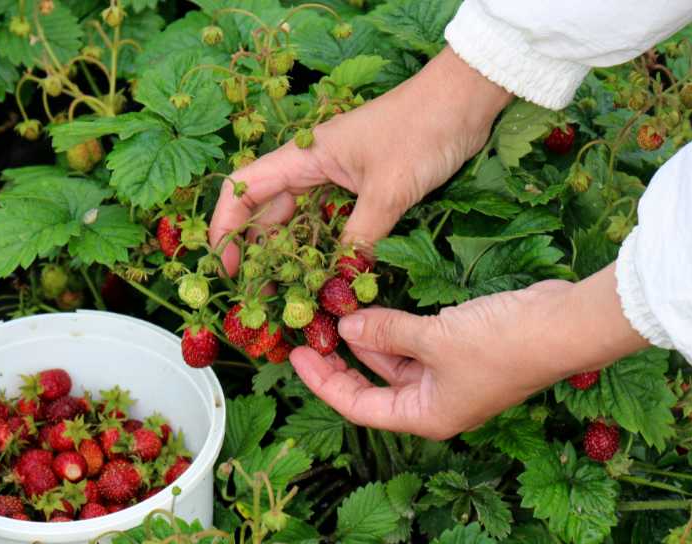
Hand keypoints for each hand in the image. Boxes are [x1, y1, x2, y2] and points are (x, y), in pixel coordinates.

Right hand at [208, 46, 512, 274]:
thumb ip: (361, 238)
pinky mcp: (361, 186)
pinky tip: (325, 274)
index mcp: (305, 156)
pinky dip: (324, 248)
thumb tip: (340, 284)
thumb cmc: (423, 130)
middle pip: (267, 210)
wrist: (466, 99)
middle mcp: (312, 165)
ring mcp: (337, 176)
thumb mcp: (390, 190)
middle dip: (257, 252)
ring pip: (299, 219)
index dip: (226, 227)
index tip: (226, 266)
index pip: (244, 188)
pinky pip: (330, 221)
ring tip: (287, 293)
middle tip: (259, 296)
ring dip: (291, 254)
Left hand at [289, 266, 650, 437]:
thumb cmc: (500, 344)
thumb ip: (385, 331)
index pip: (359, 407)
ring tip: (335, 312)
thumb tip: (345, 325)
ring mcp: (448, 379)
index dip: (323, 383)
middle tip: (309, 334)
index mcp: (425, 416)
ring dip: (366, 340)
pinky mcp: (460, 353)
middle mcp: (434, 404)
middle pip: (372, 387)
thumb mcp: (433, 338)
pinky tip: (371, 309)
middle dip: (340, 361)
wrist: (563, 325)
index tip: (295, 358)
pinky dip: (392, 330)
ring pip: (392, 363)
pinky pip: (413, 345)